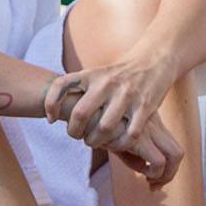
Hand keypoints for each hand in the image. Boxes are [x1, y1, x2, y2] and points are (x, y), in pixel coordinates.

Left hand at [45, 60, 182, 186]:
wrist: (154, 60)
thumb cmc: (121, 74)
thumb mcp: (98, 74)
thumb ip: (80, 90)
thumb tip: (56, 112)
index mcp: (92, 74)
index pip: (62, 85)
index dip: (50, 104)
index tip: (52, 119)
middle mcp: (107, 83)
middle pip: (81, 114)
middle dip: (74, 132)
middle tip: (78, 136)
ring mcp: (127, 95)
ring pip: (105, 128)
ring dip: (97, 142)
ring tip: (97, 143)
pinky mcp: (145, 106)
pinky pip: (129, 134)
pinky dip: (121, 145)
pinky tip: (118, 144)